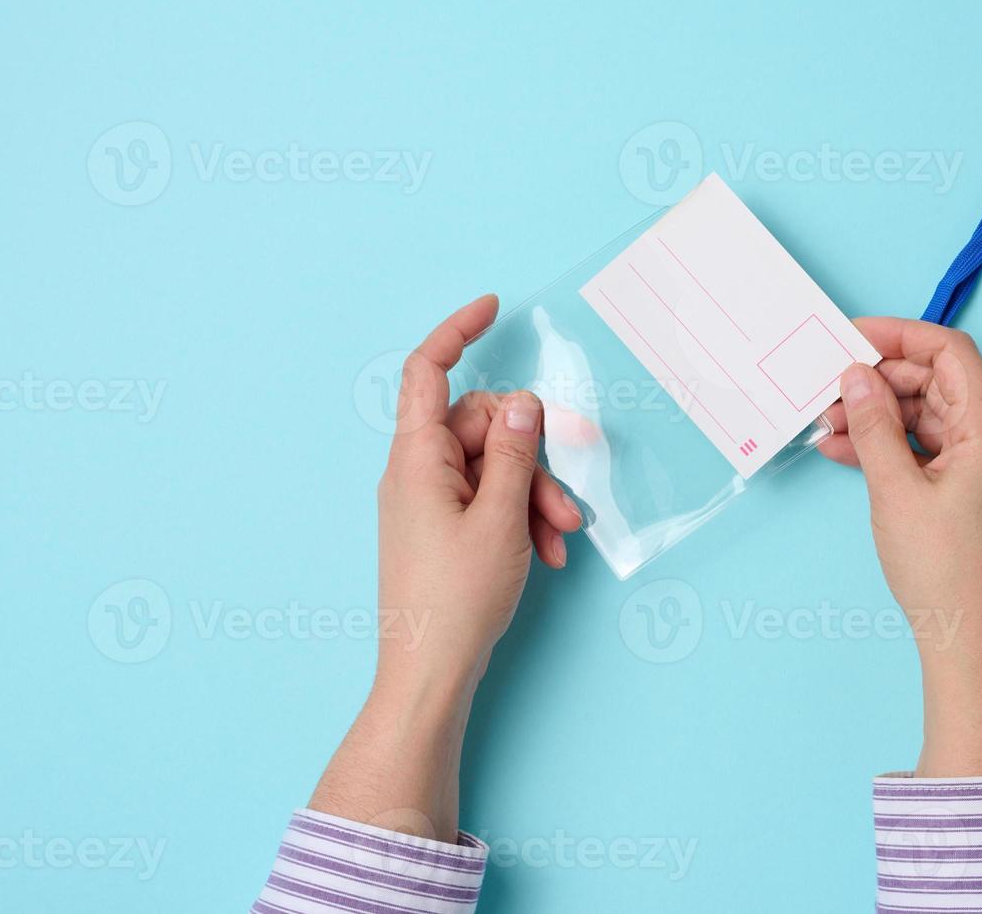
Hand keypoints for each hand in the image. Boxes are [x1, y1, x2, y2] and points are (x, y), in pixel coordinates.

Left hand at [376, 295, 582, 689]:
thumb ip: (513, 453)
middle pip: (480, 425)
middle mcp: (415, 472)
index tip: (495, 308)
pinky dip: (520, 517)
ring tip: (561, 537)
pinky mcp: (441, 528)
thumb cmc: (456, 599)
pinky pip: (486, 499)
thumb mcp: (500, 518)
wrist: (429, 673)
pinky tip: (547, 553)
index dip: (457, 332)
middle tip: (566, 502)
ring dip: (534, 494)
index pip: (427, 372)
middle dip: (531, 454)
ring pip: (492, 466)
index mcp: (416, 459)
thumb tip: (520, 402)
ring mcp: (427, 501)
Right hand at [821, 317, 981, 776]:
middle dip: (881, 382)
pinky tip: (846, 452)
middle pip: (938, 384)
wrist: (970, 643)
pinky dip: (892, 448)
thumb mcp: (895, 491)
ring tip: (828, 425)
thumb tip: (858, 375)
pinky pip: (931, 453)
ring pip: (930, 420)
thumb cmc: (943, 572)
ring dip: (880, 416)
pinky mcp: (973, 496)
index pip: (951, 353)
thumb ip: (874, 426)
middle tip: (829, 390)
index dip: (900, 336)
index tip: (852, 337)